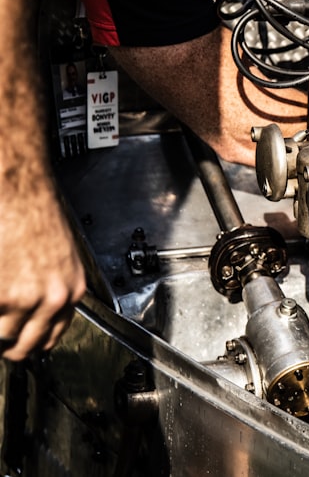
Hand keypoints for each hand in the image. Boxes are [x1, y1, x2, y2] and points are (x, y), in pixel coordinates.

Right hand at [0, 184, 85, 360]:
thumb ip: (52, 288)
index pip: (53, 336)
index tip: (20, 343)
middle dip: (8, 345)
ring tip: (0, 305)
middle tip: (1, 340)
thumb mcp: (61, 258)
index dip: (32, 343)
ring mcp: (24, 299)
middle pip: (25, 345)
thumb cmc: (37, 215)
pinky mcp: (0, 295)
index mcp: (71, 290)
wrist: (20, 192)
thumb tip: (37, 309)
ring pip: (1, 336)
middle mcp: (52, 298)